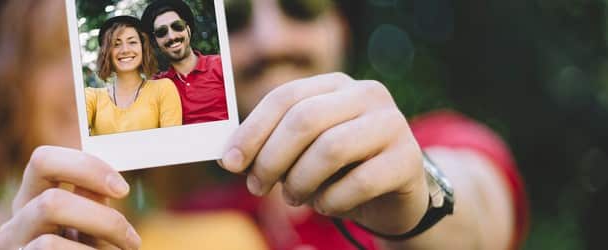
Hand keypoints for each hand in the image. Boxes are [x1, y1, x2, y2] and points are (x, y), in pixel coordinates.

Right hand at [0, 146, 140, 249]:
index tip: (122, 190)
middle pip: (50, 203)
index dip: (85, 166)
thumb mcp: (88, 226)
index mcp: (30, 199)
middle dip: (102, 220)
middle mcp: (14, 226)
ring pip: (49, 244)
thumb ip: (92, 202)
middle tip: (132, 239)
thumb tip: (110, 182)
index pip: (42, 160)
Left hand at [219, 73, 428, 234]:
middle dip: (272, 159)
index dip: (252, 130)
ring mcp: (392, 123)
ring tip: (294, 197)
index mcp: (335, 84)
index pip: (285, 97)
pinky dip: (333, 201)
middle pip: (304, 120)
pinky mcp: (407, 159)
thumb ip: (271, 145)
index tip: (230, 163)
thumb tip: (230, 157)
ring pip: (330, 149)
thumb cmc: (338, 170)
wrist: (393, 195)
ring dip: (301, 181)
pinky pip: (359, 182)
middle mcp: (366, 94)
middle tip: (257, 187)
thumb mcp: (302, 151)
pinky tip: (326, 205)